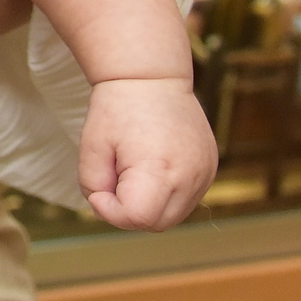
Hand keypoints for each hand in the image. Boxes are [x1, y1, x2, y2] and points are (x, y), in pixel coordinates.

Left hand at [77, 76, 214, 230]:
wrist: (152, 76)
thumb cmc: (117, 109)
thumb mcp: (90, 147)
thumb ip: (94, 187)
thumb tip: (109, 210)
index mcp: (160, 168)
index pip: (136, 218)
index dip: (110, 210)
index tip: (100, 186)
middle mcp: (190, 175)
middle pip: (156, 224)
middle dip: (128, 211)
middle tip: (114, 177)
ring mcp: (205, 173)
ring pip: (172, 216)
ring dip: (148, 206)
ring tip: (134, 170)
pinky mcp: (210, 169)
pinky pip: (186, 200)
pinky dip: (166, 195)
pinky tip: (152, 168)